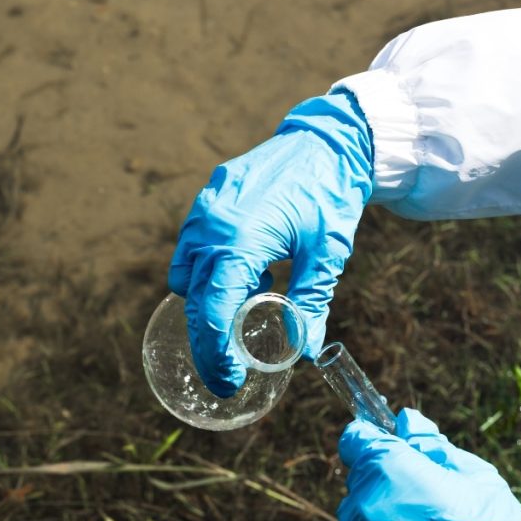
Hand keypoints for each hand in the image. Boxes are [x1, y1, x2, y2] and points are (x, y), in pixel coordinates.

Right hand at [168, 91, 372, 396]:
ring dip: (209, 304)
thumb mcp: (327, 254)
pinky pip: (193, 250)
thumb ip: (311, 302)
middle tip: (226, 374)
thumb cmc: (330, 195)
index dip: (217, 352)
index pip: (213, 309)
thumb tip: (306, 349)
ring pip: (189, 275)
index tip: (229, 379)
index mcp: (240, 238)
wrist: (328, 141)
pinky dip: (209, 273)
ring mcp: (205, 210)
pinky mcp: (208, 201)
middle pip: (195, 300)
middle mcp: (212, 224)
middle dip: (208, 341)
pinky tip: (247, 277)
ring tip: (248, 313)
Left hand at [337, 409, 520, 520]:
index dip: (372, 440)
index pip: (355, 441)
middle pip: (358, 483)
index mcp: (388, 470)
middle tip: (425, 496)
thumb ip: (429, 444)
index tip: (389, 447)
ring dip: (383, 520)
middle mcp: (367, 507)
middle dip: (383, 482)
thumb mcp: (470, 472)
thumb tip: (405, 421)